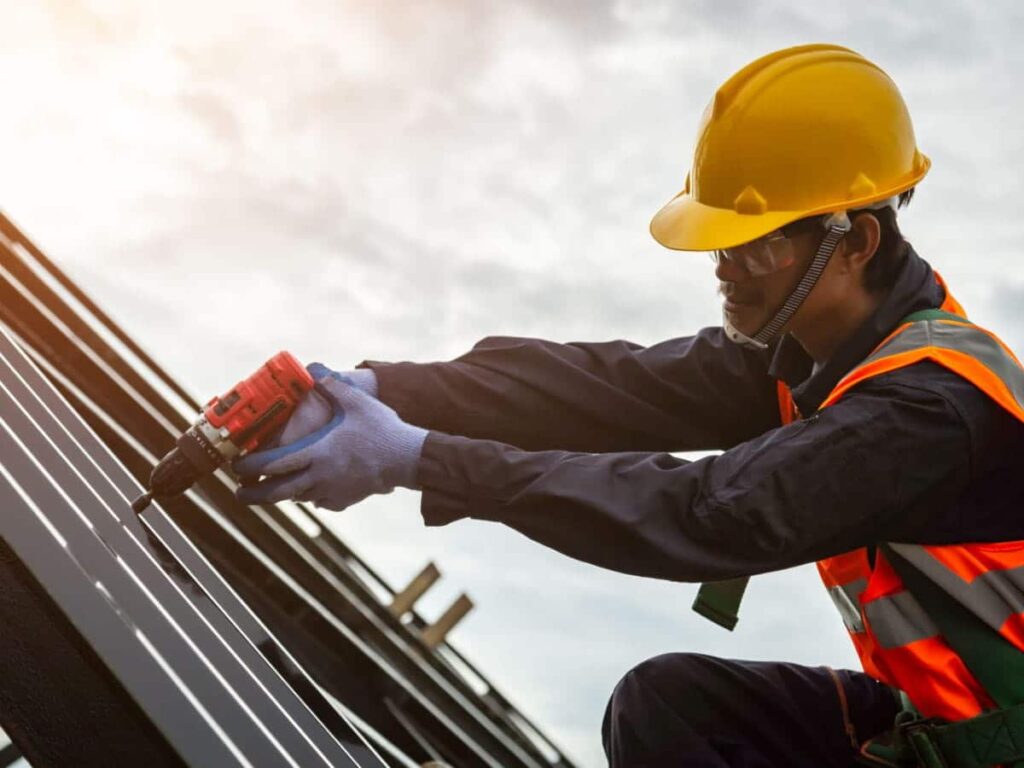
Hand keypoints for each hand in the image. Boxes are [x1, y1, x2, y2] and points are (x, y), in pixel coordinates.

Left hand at [232, 364, 424, 510]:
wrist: (408, 458)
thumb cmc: (382, 429)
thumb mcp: (356, 401)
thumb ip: (332, 384)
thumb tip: (313, 368)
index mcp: (317, 453)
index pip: (273, 464)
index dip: (250, 466)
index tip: (236, 466)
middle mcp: (320, 476)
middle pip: (277, 492)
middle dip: (254, 494)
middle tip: (239, 493)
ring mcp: (332, 491)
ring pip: (297, 498)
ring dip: (281, 494)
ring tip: (271, 489)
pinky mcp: (346, 499)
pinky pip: (320, 502)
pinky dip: (310, 497)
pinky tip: (312, 490)